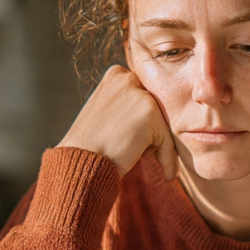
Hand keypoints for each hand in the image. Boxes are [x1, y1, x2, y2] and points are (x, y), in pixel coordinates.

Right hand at [57, 65, 176, 178]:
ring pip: (163, 124)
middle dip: (152, 131)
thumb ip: (127, 106)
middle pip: (155, 108)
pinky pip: (168, 140)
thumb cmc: (90, 145)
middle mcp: (128, 78)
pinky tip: (167, 175)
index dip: (143, 121)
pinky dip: (169, 159)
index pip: (143, 97)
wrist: (80, 160)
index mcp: (116, 75)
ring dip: (158, 145)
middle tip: (144, 154)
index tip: (138, 140)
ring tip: (143, 159)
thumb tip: (152, 114)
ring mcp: (140, 94)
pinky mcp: (151, 113)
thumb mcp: (105, 113)